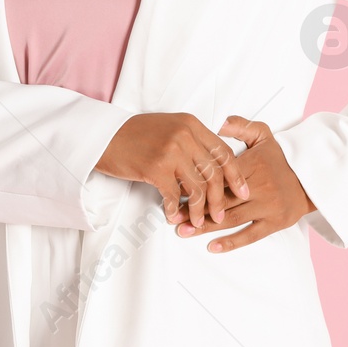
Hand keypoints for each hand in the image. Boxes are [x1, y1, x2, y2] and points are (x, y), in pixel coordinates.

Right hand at [95, 112, 250, 229]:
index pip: (224, 152)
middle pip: (214, 173)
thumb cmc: (136, 134)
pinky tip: (171, 215)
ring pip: (197, 189)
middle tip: (220, 216)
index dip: (236, 175)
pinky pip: (173, 196)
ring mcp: (171, 151)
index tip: (243, 192)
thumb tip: (213, 166)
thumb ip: (193, 140)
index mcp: (191, 124)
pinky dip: (173, 209)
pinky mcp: (155, 168)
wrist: (104, 135)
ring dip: (198, 211)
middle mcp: (185, 135)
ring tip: (196, 222)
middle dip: (220, 200)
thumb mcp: (170, 127)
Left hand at [174, 115, 315, 252]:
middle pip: (221, 199)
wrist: (311, 178)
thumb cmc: (281, 158)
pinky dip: (231, 242)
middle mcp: (259, 187)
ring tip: (183, 231)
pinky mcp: (274, 222)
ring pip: (231, 218)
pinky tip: (212, 246)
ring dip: (205, 226)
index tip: (177, 188)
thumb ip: (241, 126)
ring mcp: (267, 206)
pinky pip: (250, 235)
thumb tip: (220, 123)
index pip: (220, 175)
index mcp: (252, 165)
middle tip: (172, 215)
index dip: (198, 183)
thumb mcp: (264, 135)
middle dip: (194, 207)